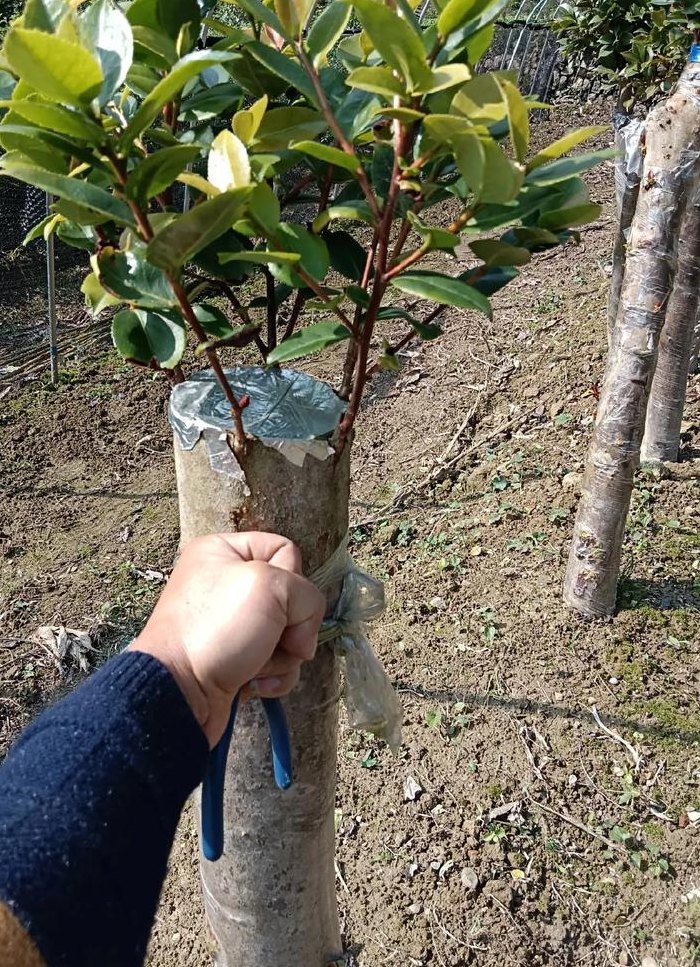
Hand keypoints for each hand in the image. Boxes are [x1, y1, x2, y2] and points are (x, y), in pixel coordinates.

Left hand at [129, 533, 324, 745]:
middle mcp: (225, 584)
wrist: (179, 694)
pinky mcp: (235, 659)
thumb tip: (302, 638)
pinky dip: (275, 674)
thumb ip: (307, 595)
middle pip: (291, 596)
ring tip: (258, 665)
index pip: (285, 550)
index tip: (275, 602)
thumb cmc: (217, 629)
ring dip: (284, 654)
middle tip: (273, 639)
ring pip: (288, 632)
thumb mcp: (272, 587)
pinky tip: (256, 683)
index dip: (292, 578)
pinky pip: (275, 660)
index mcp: (222, 551)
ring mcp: (231, 625)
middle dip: (291, 625)